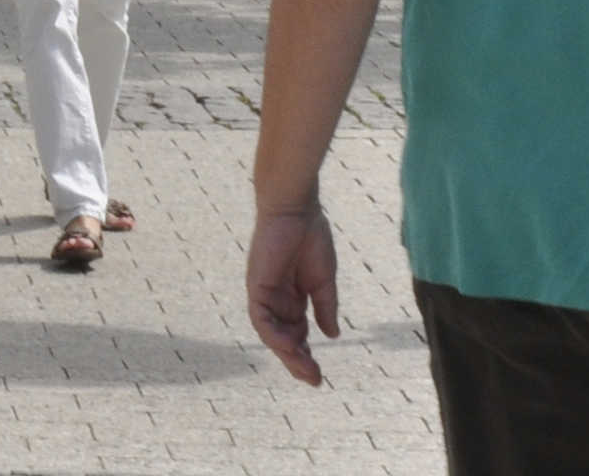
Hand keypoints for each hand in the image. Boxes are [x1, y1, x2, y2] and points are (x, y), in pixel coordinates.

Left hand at [248, 203, 342, 383]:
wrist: (296, 209)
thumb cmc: (310, 237)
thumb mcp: (323, 280)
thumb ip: (325, 307)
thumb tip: (332, 335)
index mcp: (292, 297)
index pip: (297, 333)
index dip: (306, 354)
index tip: (319, 375)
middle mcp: (276, 299)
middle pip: (284, 338)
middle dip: (297, 360)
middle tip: (314, 379)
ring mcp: (264, 293)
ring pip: (271, 333)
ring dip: (287, 352)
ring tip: (305, 368)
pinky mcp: (256, 285)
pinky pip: (260, 317)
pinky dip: (273, 334)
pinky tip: (288, 347)